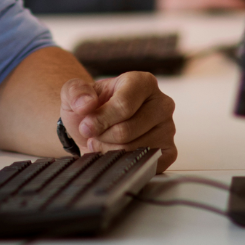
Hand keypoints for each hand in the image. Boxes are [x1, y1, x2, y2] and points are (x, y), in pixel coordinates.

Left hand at [60, 74, 176, 171]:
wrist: (95, 127)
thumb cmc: (89, 108)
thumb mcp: (74, 93)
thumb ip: (75, 92)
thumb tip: (86, 104)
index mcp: (142, 82)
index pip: (124, 105)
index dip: (100, 120)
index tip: (85, 126)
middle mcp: (162, 103)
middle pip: (127, 130)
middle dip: (102, 136)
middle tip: (93, 134)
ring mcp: (169, 128)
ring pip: (135, 149)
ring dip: (110, 149)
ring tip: (103, 141)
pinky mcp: (170, 150)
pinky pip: (147, 163)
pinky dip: (125, 161)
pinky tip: (116, 151)